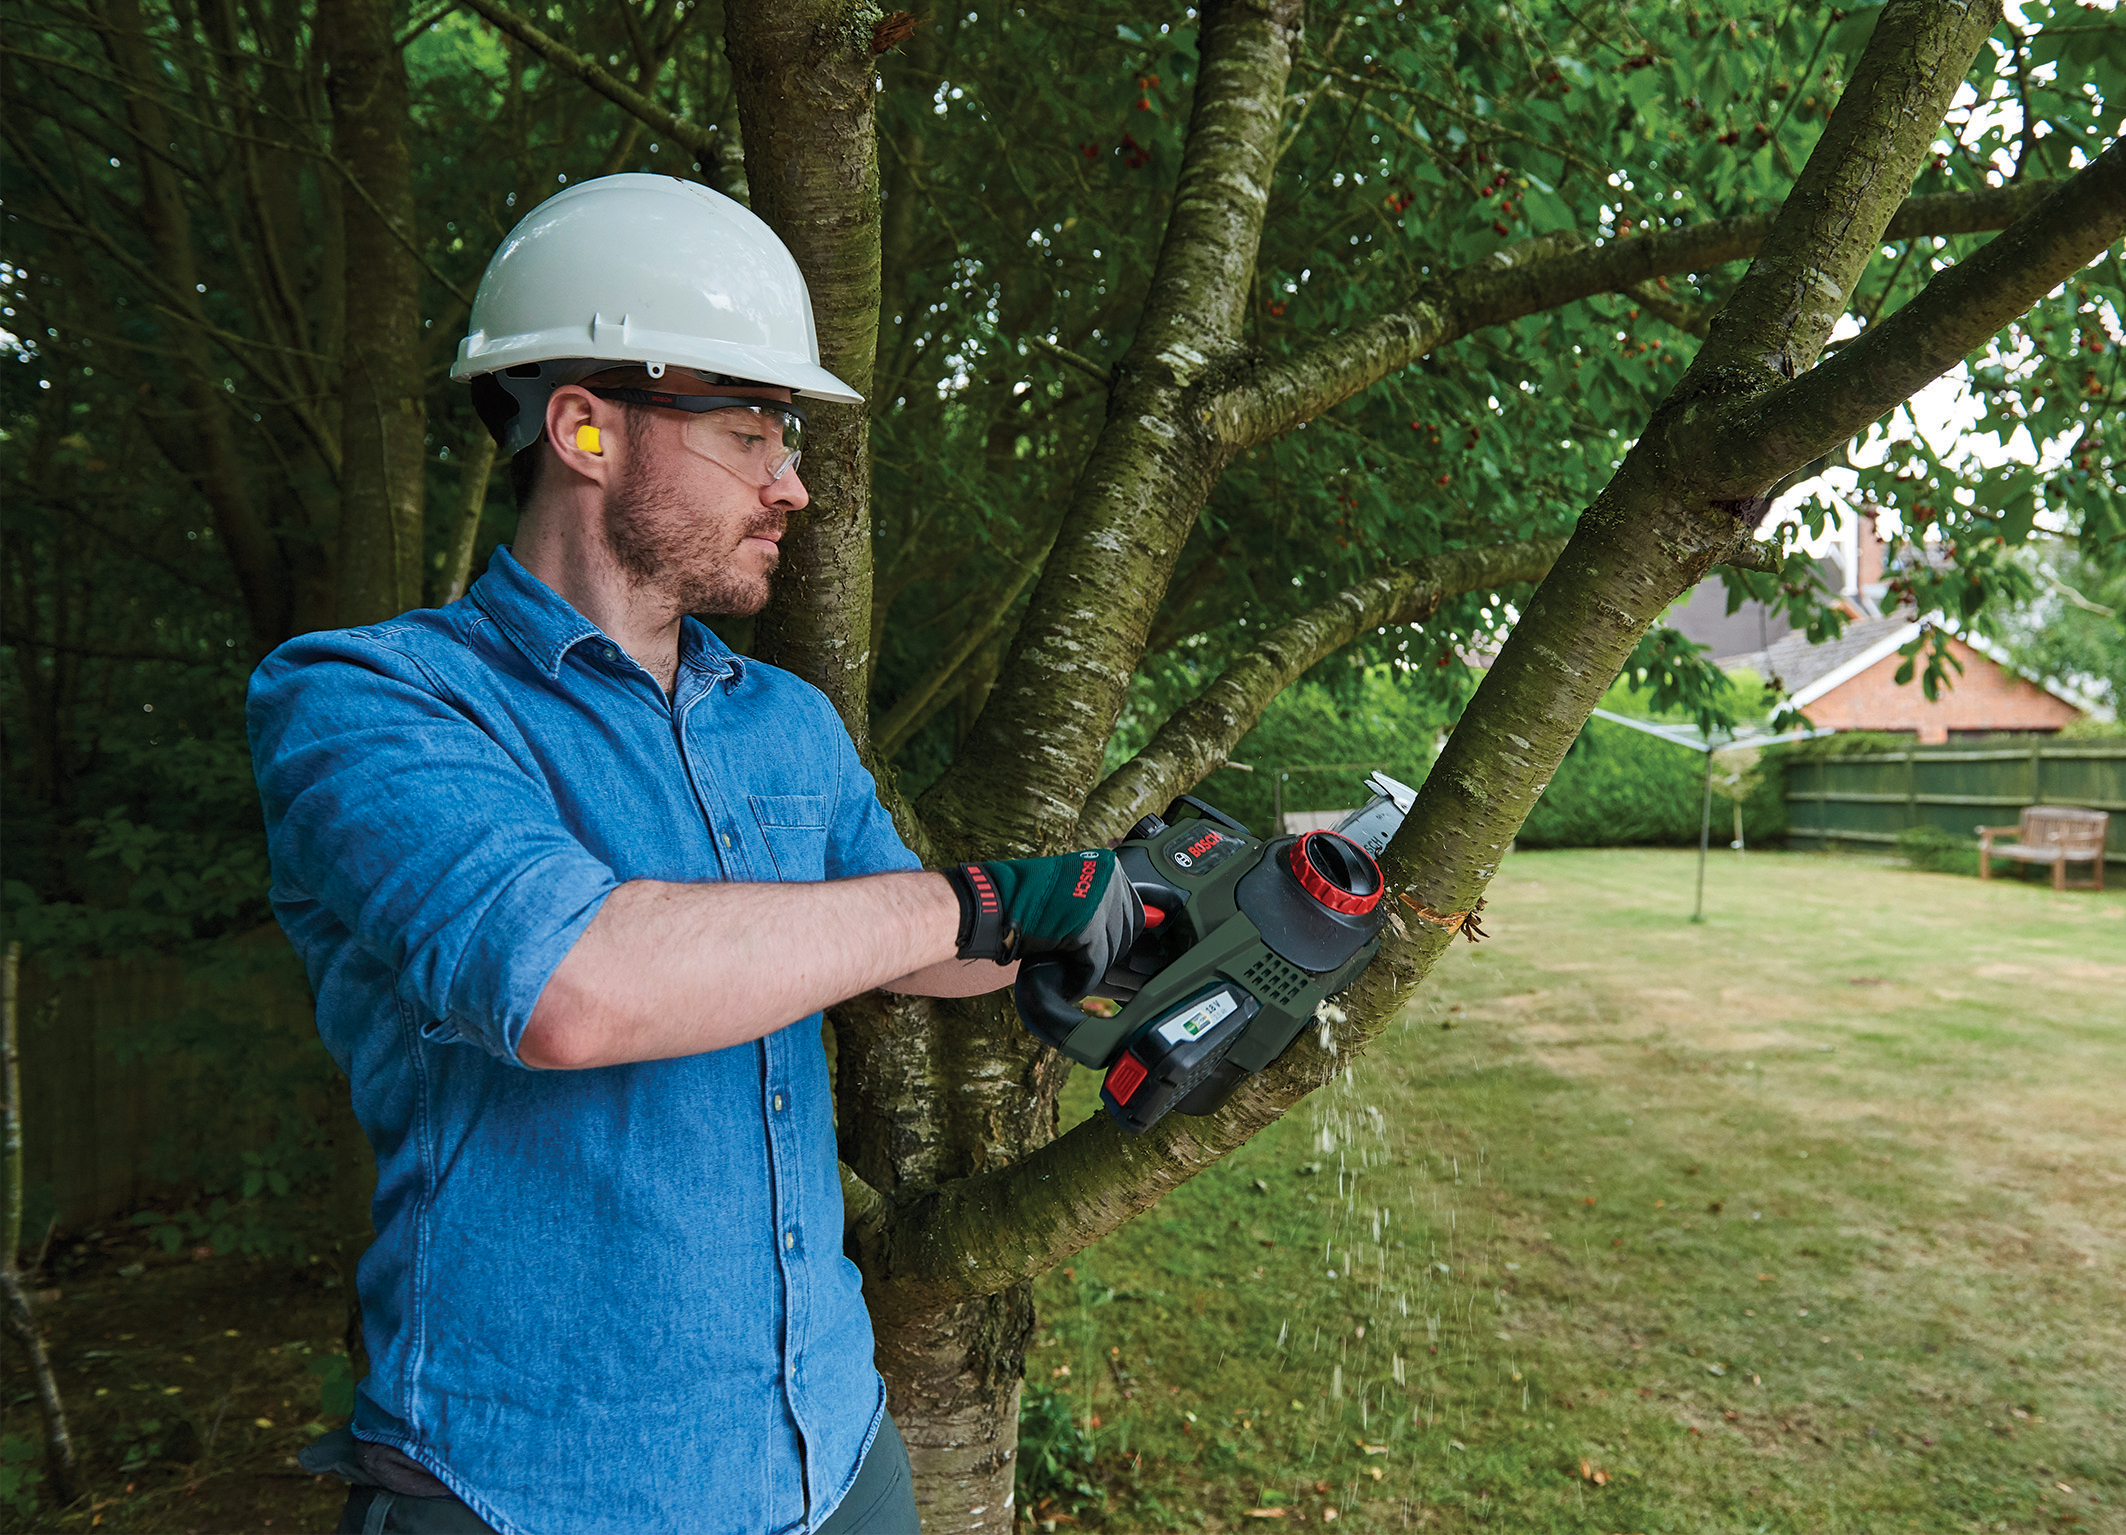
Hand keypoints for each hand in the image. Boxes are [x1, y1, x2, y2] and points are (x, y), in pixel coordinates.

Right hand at [942, 850, 1144, 1000]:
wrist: (994, 903)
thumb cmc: (1028, 901)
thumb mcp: (1075, 890)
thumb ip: (1104, 904)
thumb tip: (1148, 926)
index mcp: (1110, 866)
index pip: (1135, 914)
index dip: (1115, 938)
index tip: (1095, 947)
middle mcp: (1111, 878)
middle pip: (1127, 934)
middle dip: (1104, 953)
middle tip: (1076, 958)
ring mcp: (1100, 900)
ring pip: (1113, 952)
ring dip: (1091, 967)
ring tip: (1069, 968)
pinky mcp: (1088, 926)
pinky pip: (1095, 965)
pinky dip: (1081, 979)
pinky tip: (1066, 979)